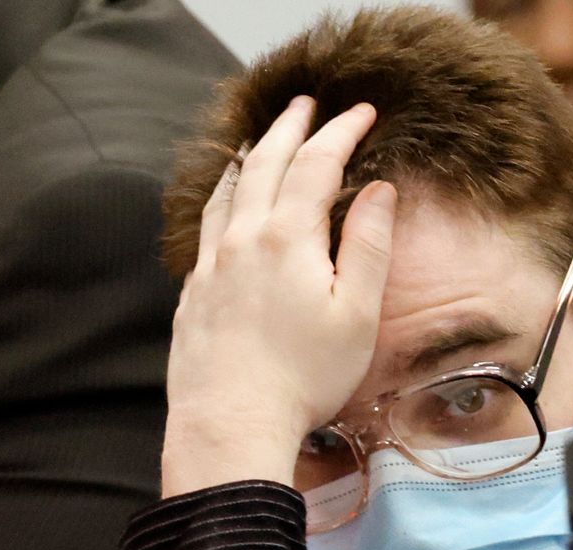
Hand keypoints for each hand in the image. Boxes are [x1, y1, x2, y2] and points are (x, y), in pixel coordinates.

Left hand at [161, 97, 396, 496]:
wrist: (230, 422)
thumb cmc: (305, 377)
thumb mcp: (357, 314)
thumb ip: (369, 246)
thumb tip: (379, 192)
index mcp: (288, 238)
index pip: (317, 164)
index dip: (342, 132)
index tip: (363, 112)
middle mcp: (243, 239)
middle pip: (266, 164)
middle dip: (291, 128)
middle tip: (308, 103)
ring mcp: (211, 265)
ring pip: (227, 190)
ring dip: (251, 157)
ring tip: (261, 139)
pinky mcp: (193, 293)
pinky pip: (207, 225)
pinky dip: (223, 197)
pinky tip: (227, 206)